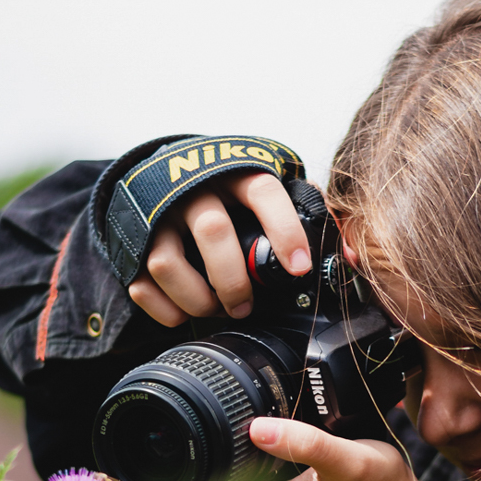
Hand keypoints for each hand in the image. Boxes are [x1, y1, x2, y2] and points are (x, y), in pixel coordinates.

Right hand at [128, 172, 311, 325]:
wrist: (164, 170)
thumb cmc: (229, 188)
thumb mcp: (268, 187)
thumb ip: (307, 212)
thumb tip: (348, 254)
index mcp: (235, 172)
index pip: (263, 191)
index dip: (284, 230)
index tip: (298, 268)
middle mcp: (193, 189)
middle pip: (212, 231)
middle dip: (233, 280)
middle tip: (246, 305)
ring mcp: (158, 215)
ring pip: (168, 262)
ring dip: (197, 298)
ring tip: (215, 309)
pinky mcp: (132, 242)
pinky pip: (142, 284)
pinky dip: (166, 309)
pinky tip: (185, 311)